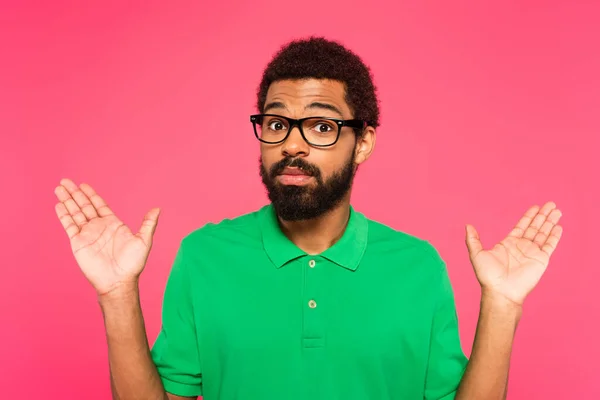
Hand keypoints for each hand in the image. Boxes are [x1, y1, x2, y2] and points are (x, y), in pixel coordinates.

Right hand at [54, 178, 159, 296]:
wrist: (118, 281)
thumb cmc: (132, 264)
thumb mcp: (144, 241)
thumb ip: (148, 223)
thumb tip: (157, 208)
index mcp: (113, 224)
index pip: (99, 205)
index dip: (91, 195)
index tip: (83, 184)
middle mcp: (98, 227)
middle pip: (84, 206)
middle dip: (75, 193)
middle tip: (66, 181)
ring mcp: (87, 234)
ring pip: (75, 213)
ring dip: (67, 200)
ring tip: (59, 187)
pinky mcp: (78, 243)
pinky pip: (69, 226)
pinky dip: (64, 215)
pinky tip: (59, 205)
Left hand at [465, 202, 562, 305]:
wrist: (501, 291)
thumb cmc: (488, 276)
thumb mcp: (477, 254)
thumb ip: (473, 239)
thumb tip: (467, 225)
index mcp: (508, 244)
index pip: (522, 226)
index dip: (529, 216)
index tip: (536, 207)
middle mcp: (522, 247)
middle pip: (535, 227)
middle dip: (543, 216)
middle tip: (551, 204)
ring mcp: (532, 253)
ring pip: (544, 233)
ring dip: (550, 222)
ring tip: (557, 210)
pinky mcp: (541, 260)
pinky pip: (549, 245)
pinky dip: (554, 236)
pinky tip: (558, 226)